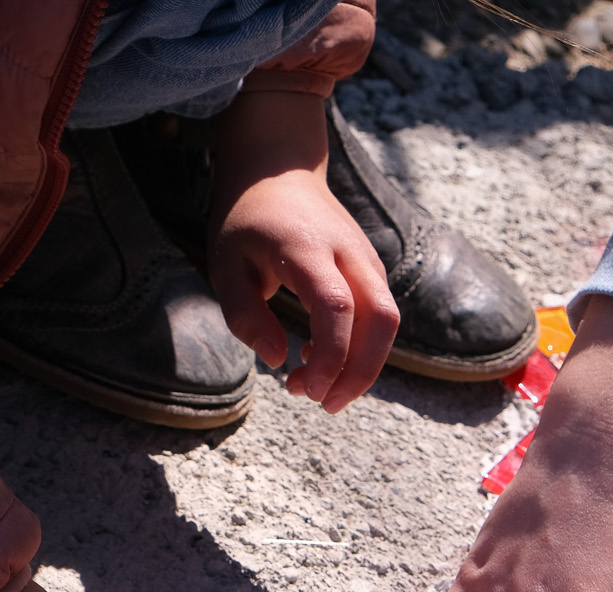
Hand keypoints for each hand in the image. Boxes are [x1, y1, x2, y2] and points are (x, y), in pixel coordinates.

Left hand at [208, 91, 398, 414]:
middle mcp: (350, 253)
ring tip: (312, 386)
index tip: (306, 389)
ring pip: (387, 321)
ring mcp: (367, 259)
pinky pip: (379, 316)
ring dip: (360, 366)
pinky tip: (319, 359)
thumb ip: (246, 316)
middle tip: (323, 403)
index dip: (330, 356)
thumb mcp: (225, 267)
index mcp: (309, 249)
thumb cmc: (246, 221)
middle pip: (382, 320)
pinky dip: (359, 348)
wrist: (277, 167)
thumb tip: (278, 361)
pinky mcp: (371, 270)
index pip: (338, 308)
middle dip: (360, 373)